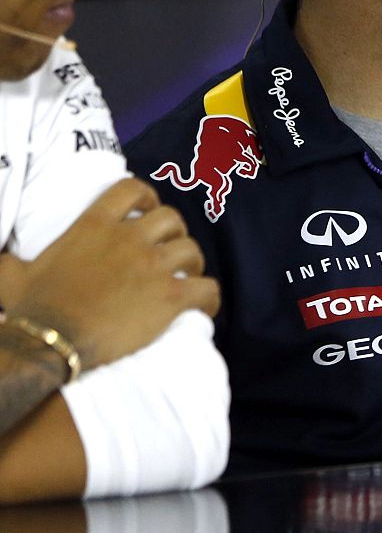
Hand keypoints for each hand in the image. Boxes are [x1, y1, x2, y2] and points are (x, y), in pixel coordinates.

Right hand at [0, 178, 218, 371]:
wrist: (50, 342)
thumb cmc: (30, 308)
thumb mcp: (9, 274)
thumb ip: (9, 259)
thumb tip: (0, 259)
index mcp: (93, 226)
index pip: (131, 190)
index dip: (147, 196)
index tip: (149, 209)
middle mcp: (129, 239)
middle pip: (171, 218)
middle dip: (174, 233)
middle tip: (168, 252)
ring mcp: (153, 266)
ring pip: (192, 250)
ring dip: (192, 263)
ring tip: (186, 278)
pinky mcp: (171, 297)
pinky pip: (208, 289)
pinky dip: (209, 297)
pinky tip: (202, 306)